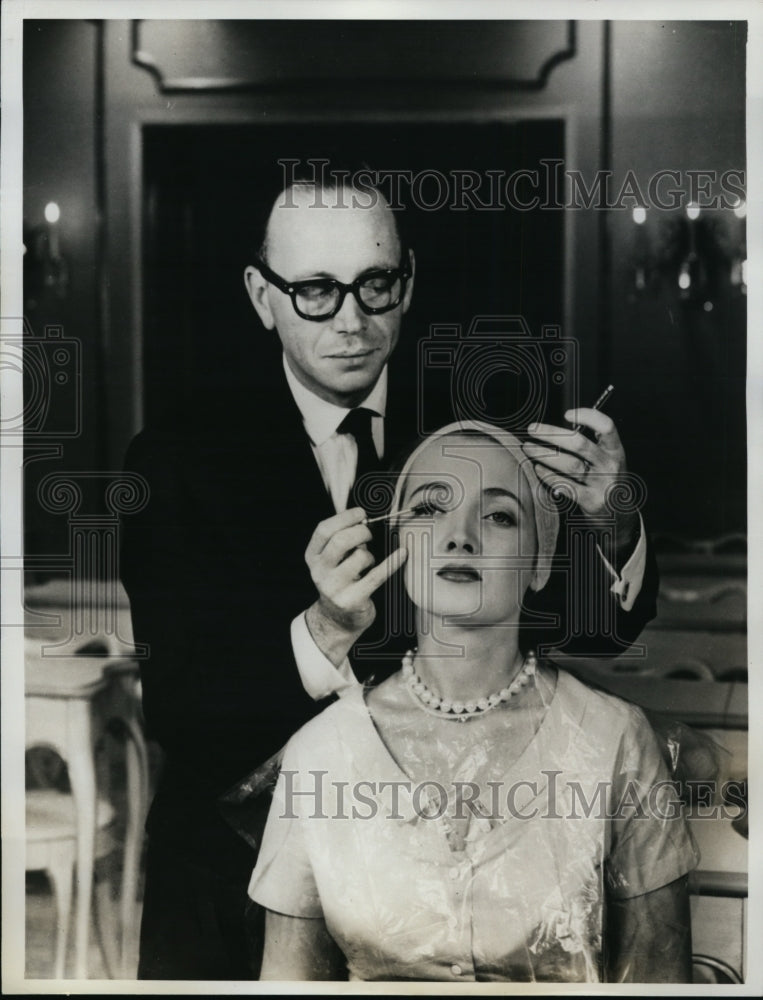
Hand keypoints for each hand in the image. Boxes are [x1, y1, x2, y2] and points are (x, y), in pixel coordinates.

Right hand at [304, 507, 407, 663]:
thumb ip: (341, 540)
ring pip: (360, 557)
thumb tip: (363, 519)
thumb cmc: (341, 581)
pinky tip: (402, 554)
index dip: (344, 517)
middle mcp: (319, 572)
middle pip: (340, 541)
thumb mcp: (332, 561)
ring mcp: (334, 588)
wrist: (337, 619)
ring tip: (368, 563)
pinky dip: (392, 563)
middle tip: (369, 534)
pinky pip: (377, 576)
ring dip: (370, 555)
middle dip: (361, 532)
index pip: (324, 530)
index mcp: (313, 557)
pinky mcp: (352, 600)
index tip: (361, 514)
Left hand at [522, 409, 638, 558]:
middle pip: (580, 444)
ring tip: (528, 448)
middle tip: (533, 429)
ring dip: (544, 454)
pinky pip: (565, 485)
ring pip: (569, 465)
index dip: (587, 416)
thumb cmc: (606, 481)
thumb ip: (589, 445)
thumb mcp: (606, 460)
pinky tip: (537, 469)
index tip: (567, 414)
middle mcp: (610, 466)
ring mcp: (602, 485)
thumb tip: (555, 429)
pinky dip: (548, 476)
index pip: (606, 426)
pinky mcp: (591, 501)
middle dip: (552, 434)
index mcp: (615, 450)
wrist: (619, 516)